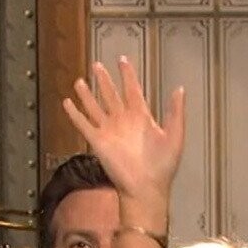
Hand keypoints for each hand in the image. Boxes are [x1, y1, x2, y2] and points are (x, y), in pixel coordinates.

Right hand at [62, 56, 184, 222]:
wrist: (146, 188)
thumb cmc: (163, 166)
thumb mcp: (175, 135)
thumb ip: (176, 112)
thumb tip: (180, 88)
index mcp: (141, 117)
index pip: (132, 90)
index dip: (128, 75)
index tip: (122, 60)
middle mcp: (123, 121)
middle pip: (111, 94)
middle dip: (104, 80)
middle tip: (97, 64)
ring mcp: (109, 130)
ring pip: (95, 106)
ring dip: (87, 94)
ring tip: (80, 80)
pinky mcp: (97, 141)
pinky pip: (83, 124)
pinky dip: (74, 113)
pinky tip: (67, 102)